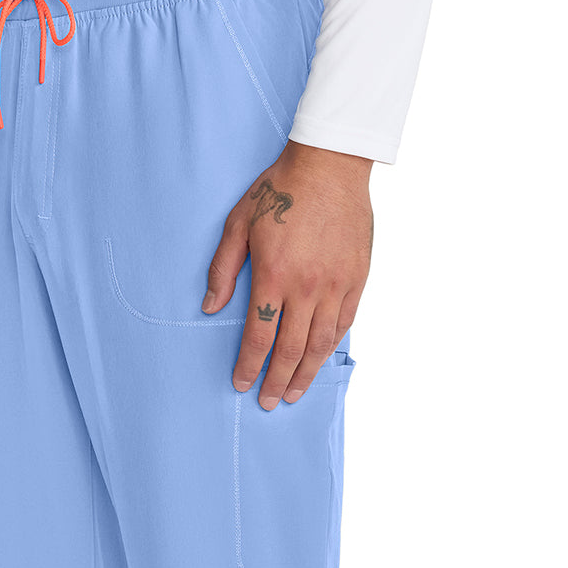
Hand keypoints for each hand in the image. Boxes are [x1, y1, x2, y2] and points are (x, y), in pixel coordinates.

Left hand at [203, 143, 372, 408]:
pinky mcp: (357, 278)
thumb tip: (210, 308)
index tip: (241, 384)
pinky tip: (320, 359)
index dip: (249, 365)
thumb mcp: (238, 223)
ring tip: (293, 393)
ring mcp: (336, 284)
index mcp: (274, 275)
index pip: (259, 335)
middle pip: (291, 349)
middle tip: (268, 402)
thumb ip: (222, 269)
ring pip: (320, 343)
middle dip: (277, 380)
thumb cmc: (280, 190)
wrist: (330, 165)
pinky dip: (330, 346)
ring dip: (306, 373)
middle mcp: (307, 286)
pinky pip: (343, 323)